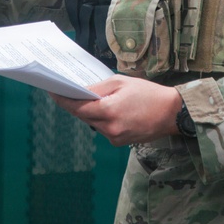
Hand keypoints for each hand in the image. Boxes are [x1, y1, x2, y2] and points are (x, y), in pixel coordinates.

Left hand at [49, 76, 182, 146]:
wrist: (172, 112)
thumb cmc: (148, 93)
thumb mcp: (121, 82)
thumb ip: (99, 87)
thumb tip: (81, 91)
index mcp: (108, 110)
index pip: (77, 107)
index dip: (62, 99)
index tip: (52, 91)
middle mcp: (109, 128)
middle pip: (83, 116)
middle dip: (76, 104)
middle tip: (68, 91)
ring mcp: (114, 137)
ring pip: (93, 123)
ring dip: (91, 112)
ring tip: (95, 99)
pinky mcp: (120, 142)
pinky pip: (104, 129)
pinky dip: (103, 119)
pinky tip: (111, 110)